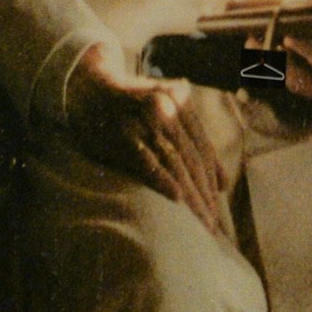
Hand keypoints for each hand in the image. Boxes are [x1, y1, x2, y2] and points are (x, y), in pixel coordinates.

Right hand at [62, 43, 228, 236]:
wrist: (87, 87)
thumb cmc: (130, 106)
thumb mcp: (165, 110)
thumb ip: (193, 140)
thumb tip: (224, 184)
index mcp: (180, 100)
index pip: (202, 146)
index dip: (213, 176)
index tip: (219, 203)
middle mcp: (167, 107)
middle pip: (192, 158)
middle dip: (205, 193)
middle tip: (213, 224)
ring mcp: (145, 120)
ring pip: (176, 163)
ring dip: (192, 196)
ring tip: (201, 222)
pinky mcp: (125, 134)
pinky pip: (148, 162)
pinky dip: (164, 180)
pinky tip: (177, 199)